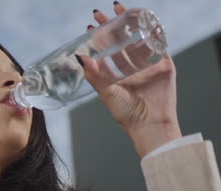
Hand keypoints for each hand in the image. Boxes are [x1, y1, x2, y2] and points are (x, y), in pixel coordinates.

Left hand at [78, 3, 181, 157]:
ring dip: (132, 22)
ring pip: (140, 38)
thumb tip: (79, 56)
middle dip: (113, 25)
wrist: (149, 125)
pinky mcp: (164, 65)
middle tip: (101, 13)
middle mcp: (132, 67)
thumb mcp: (105, 92)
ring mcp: (148, 65)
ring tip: (121, 10)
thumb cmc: (125, 114)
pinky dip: (154, 30)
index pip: (107, 49)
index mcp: (117, 73)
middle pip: (122, 39)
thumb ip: (94, 75)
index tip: (90, 26)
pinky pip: (160, 43)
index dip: (99, 37)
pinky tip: (146, 19)